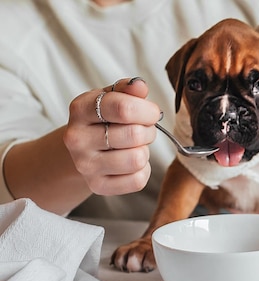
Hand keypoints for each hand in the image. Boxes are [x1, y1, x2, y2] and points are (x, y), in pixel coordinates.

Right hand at [63, 77, 161, 195]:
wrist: (84, 149)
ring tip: (135, 146)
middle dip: (148, 131)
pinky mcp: (97, 186)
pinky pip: (137, 180)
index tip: (152, 112)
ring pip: (137, 159)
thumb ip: (128, 89)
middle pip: (134, 135)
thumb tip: (140, 86)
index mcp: (80, 109)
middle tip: (144, 129)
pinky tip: (131, 162)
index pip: (123, 108)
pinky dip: (143, 170)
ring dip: (145, 151)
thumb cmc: (103, 119)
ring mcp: (85, 165)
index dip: (147, 110)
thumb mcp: (112, 98)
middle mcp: (77, 138)